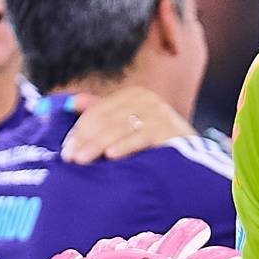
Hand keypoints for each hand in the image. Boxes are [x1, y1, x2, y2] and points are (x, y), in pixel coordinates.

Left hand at [61, 86, 192, 162]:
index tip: (65, 149)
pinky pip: (142, 137)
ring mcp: (160, 113)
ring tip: (83, 160)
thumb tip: (72, 102)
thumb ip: (101, 113)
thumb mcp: (126, 128)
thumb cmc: (154, 146)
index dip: (79, 130)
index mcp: (133, 96)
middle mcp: (147, 100)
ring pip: (120, 127)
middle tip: (70, 157)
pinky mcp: (170, 129)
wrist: (193, 162)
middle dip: (85, 138)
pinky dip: (126, 145)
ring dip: (98, 144)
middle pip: (107, 118)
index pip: (98, 111)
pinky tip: (111, 155)